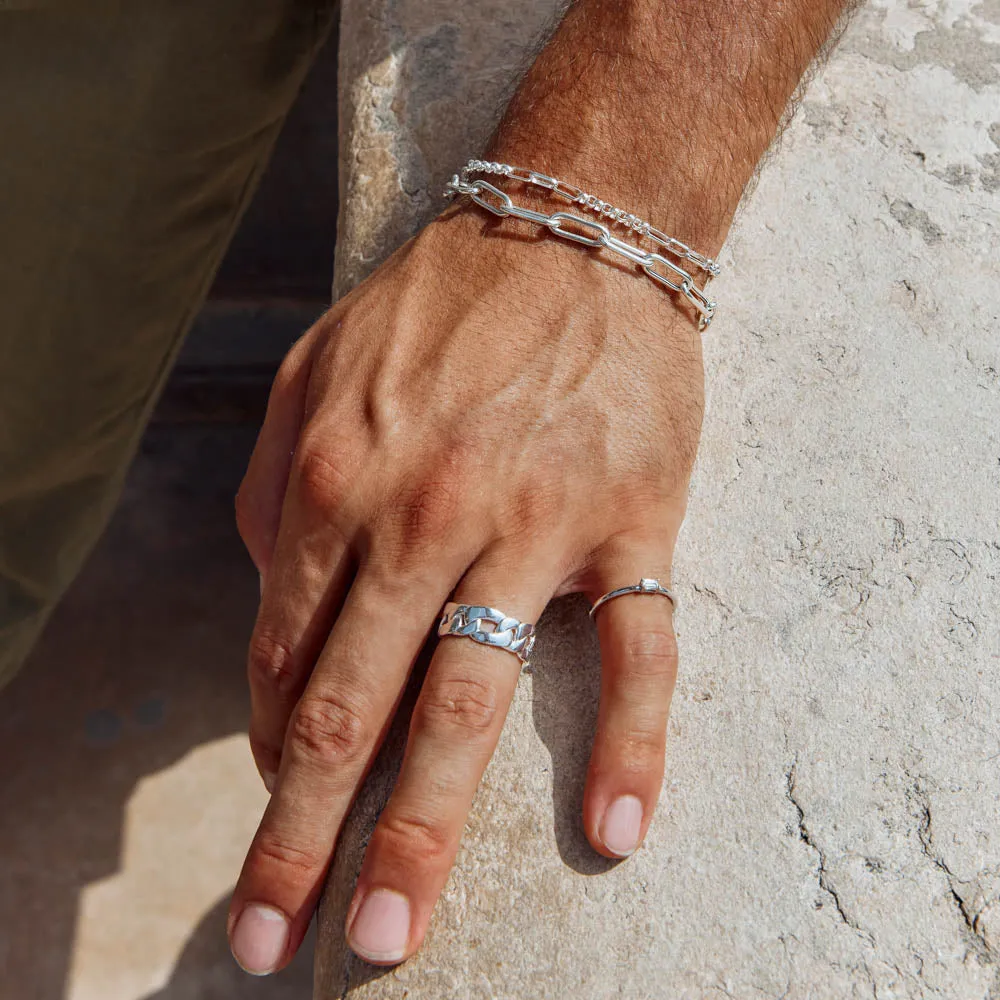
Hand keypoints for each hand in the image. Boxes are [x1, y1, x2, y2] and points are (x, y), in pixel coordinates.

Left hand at [228, 203, 704, 972]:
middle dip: (308, 837)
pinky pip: (639, 650)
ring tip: (398, 928)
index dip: (272, 754)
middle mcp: (425, 515)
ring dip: (427, 826)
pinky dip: (633, 744)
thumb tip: (270, 609)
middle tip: (286, 942)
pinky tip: (619, 829)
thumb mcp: (309, 377)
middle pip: (353, 706)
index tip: (279, 814)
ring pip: (472, 700)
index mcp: (338, 483)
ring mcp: (535, 524)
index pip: (286, 659)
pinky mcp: (632, 521)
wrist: (569, 228)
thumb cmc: (436, 309)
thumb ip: (271, 494)